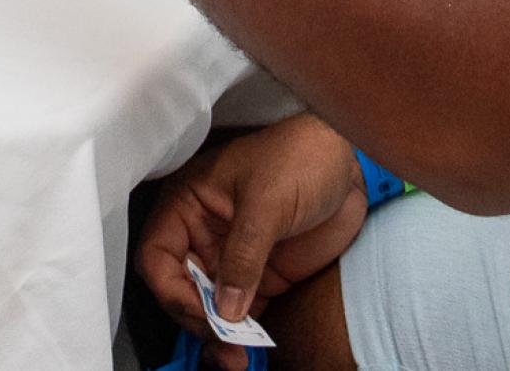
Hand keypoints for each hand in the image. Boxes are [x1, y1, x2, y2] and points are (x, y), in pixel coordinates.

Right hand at [136, 115, 369, 363]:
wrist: (350, 161)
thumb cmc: (301, 158)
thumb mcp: (267, 201)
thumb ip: (244, 255)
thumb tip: (225, 311)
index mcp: (188, 205)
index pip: (158, 256)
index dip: (171, 289)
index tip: (202, 313)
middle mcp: (202, 235)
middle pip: (180, 289)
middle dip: (196, 320)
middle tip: (226, 342)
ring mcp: (232, 259)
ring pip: (209, 308)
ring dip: (218, 336)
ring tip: (238, 359)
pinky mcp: (261, 278)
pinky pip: (241, 314)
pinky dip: (243, 336)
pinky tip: (253, 350)